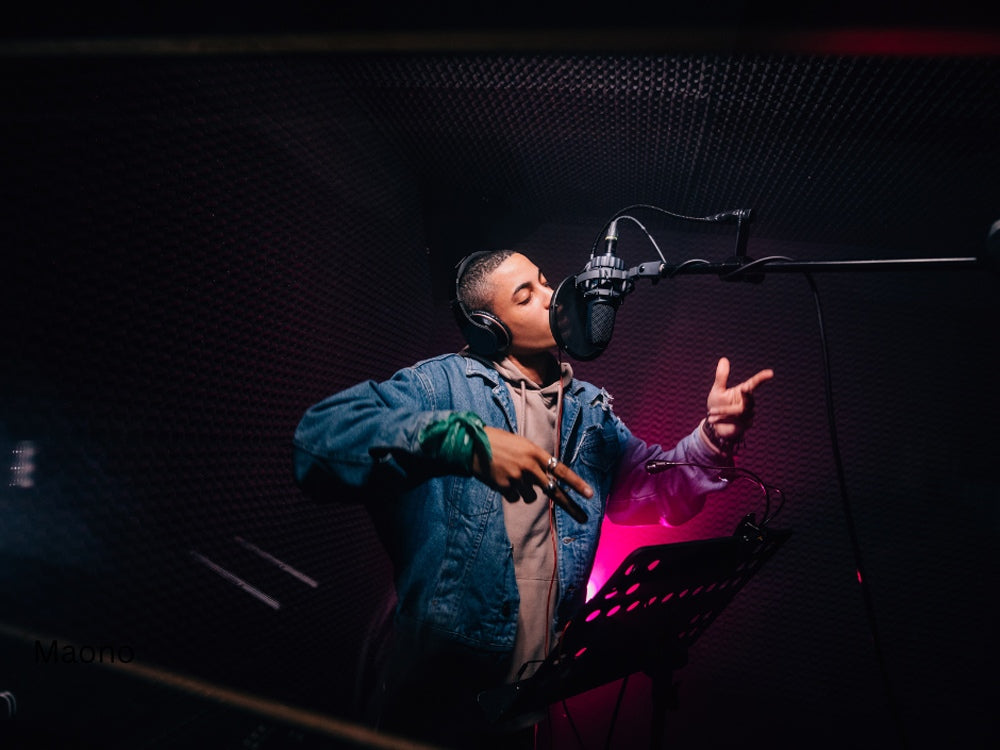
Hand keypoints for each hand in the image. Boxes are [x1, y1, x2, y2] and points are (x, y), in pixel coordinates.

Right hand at [473, 427, 593, 518]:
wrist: (471, 444)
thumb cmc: (497, 442)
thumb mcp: (520, 445)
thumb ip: (534, 460)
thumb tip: (544, 480)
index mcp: (535, 452)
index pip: (561, 470)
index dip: (576, 483)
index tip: (590, 494)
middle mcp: (530, 466)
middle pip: (552, 490)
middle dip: (569, 505)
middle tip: (583, 518)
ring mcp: (518, 478)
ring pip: (530, 496)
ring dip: (524, 491)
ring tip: (510, 475)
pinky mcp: (505, 487)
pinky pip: (514, 498)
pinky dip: (509, 492)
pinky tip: (500, 479)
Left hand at [706, 357, 773, 441]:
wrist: (714, 425)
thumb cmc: (717, 405)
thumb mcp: (717, 390)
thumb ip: (721, 376)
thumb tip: (724, 359)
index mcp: (743, 391)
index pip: (754, 383)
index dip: (762, 378)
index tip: (771, 373)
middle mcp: (748, 402)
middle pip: (749, 399)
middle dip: (746, 395)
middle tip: (744, 389)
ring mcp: (749, 414)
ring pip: (739, 411)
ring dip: (723, 411)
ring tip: (710, 412)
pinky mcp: (745, 425)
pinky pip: (735, 421)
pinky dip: (722, 419)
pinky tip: (712, 419)